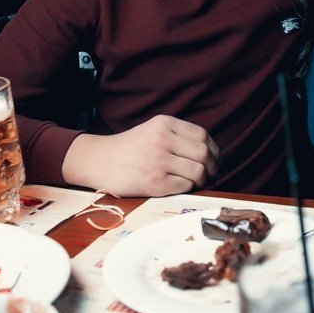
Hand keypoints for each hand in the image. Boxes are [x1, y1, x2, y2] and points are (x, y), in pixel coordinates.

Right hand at [61, 115, 219, 196]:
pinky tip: (181, 187)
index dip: (214, 150)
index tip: (214, 159)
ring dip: (202, 180)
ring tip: (197, 182)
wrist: (99, 161)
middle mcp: (162, 140)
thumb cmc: (129, 148)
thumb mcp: (152, 129)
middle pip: (204, 154)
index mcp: (164, 124)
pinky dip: (189, 188)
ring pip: (198, 172)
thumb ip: (178, 135)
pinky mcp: (154, 182)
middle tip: (210, 174)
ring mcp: (158, 161)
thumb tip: (210, 152)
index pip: (203, 136)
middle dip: (213, 167)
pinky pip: (185, 186)